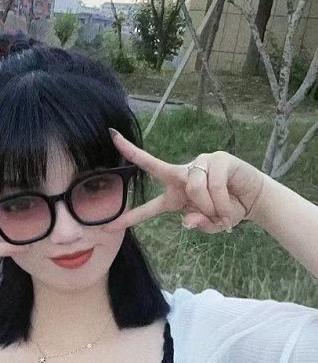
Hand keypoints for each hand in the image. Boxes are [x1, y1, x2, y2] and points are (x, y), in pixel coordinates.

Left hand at [107, 128, 265, 232]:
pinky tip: (229, 205)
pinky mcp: (218, 158)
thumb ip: (198, 224)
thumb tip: (188, 219)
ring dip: (210, 207)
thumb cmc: (228, 210)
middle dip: (133, 152)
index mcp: (175, 196)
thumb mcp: (212, 224)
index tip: (108, 225)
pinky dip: (222, 201)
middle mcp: (183, 175)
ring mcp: (199, 164)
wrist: (254, 199)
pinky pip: (213, 185)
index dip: (131, 216)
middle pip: (154, 166)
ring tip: (222, 212)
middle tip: (113, 137)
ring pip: (194, 188)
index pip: (150, 206)